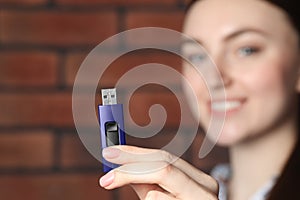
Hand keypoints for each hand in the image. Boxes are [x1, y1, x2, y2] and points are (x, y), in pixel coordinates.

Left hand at [99, 145, 218, 199]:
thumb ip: (145, 180)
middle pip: (162, 169)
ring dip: (142, 198)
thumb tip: (119, 164)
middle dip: (129, 169)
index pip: (165, 158)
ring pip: (154, 196)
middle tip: (106, 176)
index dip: (135, 153)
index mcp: (200, 180)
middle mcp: (205, 191)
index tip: (110, 153)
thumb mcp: (162, 196)